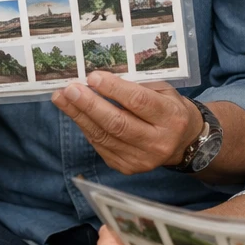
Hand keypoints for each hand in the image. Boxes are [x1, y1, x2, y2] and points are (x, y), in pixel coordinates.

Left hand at [52, 73, 200, 173]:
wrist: (182, 142)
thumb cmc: (168, 108)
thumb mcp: (163, 91)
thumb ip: (136, 84)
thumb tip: (100, 77)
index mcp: (171, 118)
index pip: (139, 102)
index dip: (114, 89)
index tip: (93, 77)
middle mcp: (158, 142)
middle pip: (118, 123)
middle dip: (90, 105)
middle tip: (70, 89)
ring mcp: (142, 159)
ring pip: (104, 136)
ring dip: (79, 116)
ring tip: (61, 98)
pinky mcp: (127, 167)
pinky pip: (101, 145)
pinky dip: (86, 127)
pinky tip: (75, 113)